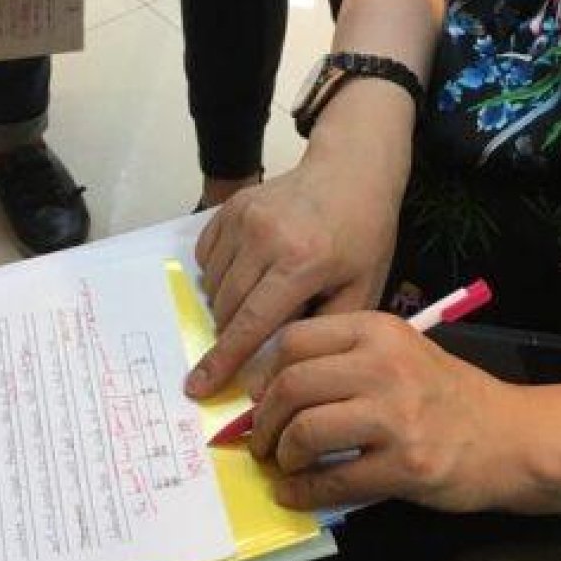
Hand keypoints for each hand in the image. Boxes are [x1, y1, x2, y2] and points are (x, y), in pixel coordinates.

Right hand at [188, 151, 403, 396]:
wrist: (351, 172)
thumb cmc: (363, 236)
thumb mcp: (362, 289)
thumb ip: (321, 332)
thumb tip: (279, 371)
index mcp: (302, 262)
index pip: (251, 323)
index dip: (223, 360)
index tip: (198, 387)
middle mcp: (266, 236)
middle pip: (226, 308)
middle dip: (231, 336)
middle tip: (254, 340)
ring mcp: (244, 216)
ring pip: (212, 285)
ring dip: (226, 306)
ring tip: (260, 299)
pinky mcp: (232, 205)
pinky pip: (205, 256)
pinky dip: (218, 276)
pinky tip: (248, 273)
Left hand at [248, 312, 522, 514]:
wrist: (510, 436)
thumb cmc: (447, 393)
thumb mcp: (400, 351)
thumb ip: (345, 359)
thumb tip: (273, 385)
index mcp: (377, 329)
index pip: (295, 338)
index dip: (263, 370)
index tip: (255, 395)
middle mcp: (383, 365)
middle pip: (293, 384)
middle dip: (264, 418)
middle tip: (260, 438)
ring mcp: (395, 416)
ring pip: (307, 430)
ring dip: (282, 454)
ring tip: (281, 463)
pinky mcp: (405, 465)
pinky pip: (334, 480)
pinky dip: (302, 492)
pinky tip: (293, 494)